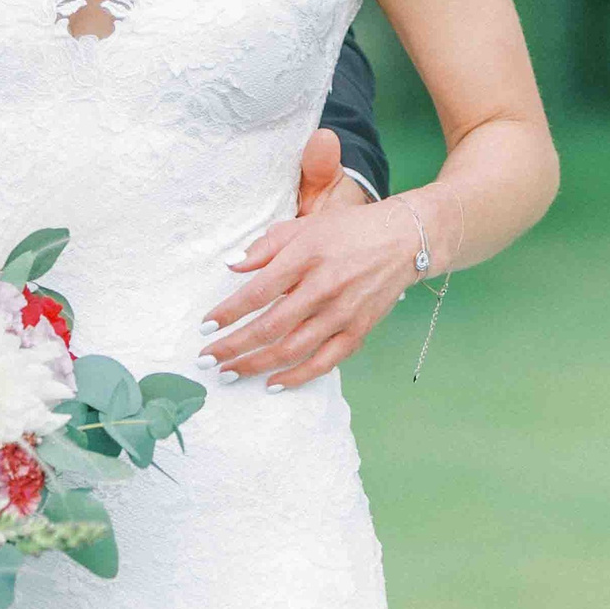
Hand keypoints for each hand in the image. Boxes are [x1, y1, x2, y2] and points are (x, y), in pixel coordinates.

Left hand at [198, 131, 419, 391]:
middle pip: (270, 327)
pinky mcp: (359, 331)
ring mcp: (342, 314)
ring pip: (293, 350)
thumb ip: (265, 246)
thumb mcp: (304, 225)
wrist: (403, 240)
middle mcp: (323, 289)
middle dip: (233, 347)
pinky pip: (324, 362)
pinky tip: (273, 383)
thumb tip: (232, 266)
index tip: (206, 326)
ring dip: (257, 366)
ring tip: (230, 373)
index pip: (257, 292)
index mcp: (305, 257)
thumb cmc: (348, 230)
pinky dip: (297, 377)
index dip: (228, 313)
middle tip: (207, 360)